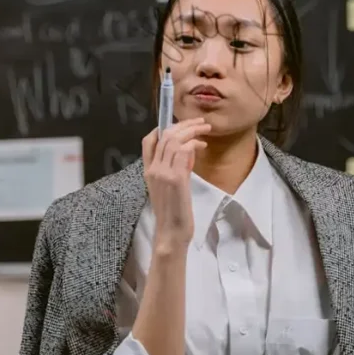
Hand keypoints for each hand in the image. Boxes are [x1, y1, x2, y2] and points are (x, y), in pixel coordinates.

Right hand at [142, 118, 209, 247]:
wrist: (171, 232)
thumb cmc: (173, 213)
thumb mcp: (171, 187)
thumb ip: (177, 167)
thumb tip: (190, 150)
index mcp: (148, 171)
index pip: (147, 142)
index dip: (162, 128)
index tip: (178, 124)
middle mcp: (153, 169)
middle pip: (165, 136)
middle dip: (184, 124)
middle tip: (200, 122)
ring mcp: (163, 173)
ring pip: (174, 140)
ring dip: (192, 130)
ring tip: (205, 129)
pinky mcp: (176, 178)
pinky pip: (183, 151)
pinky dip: (194, 143)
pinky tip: (202, 146)